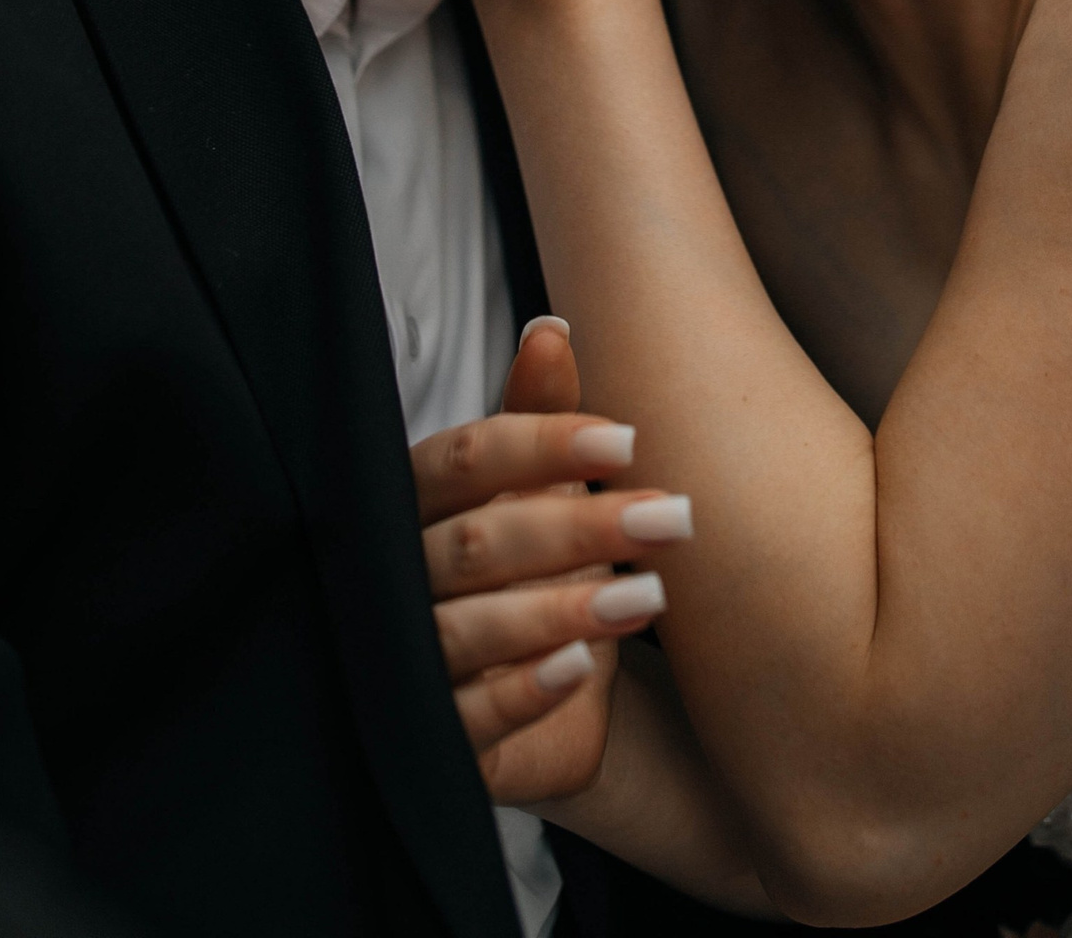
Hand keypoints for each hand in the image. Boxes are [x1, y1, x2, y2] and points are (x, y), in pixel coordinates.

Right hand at [415, 316, 694, 803]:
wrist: (531, 699)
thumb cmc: (526, 567)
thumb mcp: (536, 489)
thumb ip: (539, 415)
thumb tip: (551, 330)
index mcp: (416, 500)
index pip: (465, 459)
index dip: (543, 446)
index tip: (630, 441)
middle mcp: (396, 578)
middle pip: (477, 543)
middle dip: (579, 530)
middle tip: (675, 518)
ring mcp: (402, 661)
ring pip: (466, 629)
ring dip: (559, 611)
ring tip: (649, 599)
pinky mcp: (428, 740)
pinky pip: (464, 719)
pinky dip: (520, 692)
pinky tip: (578, 669)